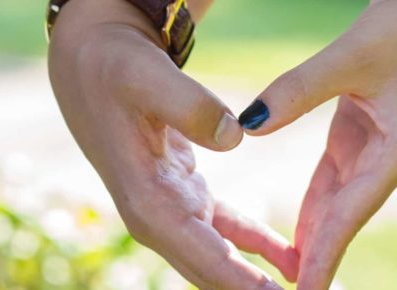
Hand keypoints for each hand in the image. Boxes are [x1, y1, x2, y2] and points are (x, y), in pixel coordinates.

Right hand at [47, 0, 297, 287]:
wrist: (91, 64)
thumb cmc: (114, 69)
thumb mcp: (146, 77)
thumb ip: (188, 105)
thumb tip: (233, 136)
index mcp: (149, 201)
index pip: (206, 259)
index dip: (244, 286)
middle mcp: (158, 218)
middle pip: (214, 275)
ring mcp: (170, 212)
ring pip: (222, 261)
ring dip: (259, 281)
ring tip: (305, 287)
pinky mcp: (184, 198)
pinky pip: (227, 233)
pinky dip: (258, 248)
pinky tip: (290, 260)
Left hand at [237, 0, 396, 287]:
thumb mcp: (349, 57)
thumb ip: (298, 90)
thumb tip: (250, 124)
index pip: (351, 214)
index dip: (325, 254)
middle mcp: (391, 159)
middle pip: (345, 217)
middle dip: (318, 257)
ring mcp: (379, 148)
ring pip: (338, 201)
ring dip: (315, 235)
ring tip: (289, 275)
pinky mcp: (365, 133)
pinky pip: (334, 178)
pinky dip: (316, 204)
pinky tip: (300, 231)